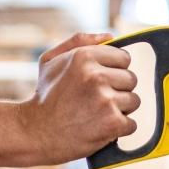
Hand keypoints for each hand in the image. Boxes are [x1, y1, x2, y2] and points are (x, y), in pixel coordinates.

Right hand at [18, 33, 139, 164]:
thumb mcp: (51, 60)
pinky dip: (119, 128)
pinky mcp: (112, 123)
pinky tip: (101, 127)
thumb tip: (110, 36)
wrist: (35, 133)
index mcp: (84, 56)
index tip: (102, 80)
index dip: (114, 69)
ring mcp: (106, 100)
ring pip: (133, 100)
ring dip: (120, 109)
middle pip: (131, 79)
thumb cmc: (45, 96)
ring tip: (98, 113)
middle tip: (98, 99)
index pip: (123, 57)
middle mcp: (96, 75)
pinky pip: (131, 123)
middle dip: (118, 89)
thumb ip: (79, 41)